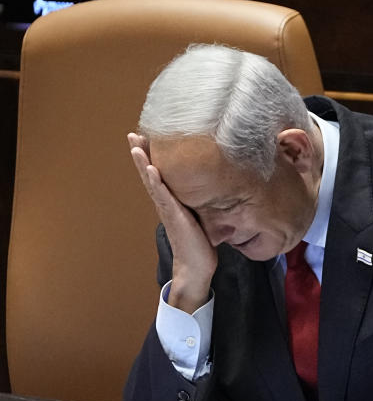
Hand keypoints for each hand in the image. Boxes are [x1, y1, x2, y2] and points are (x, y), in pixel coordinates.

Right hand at [129, 133, 216, 311]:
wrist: (196, 266)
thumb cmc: (199, 242)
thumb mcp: (200, 216)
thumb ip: (199, 203)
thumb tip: (211, 189)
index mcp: (171, 201)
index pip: (158, 175)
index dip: (152, 157)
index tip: (146, 138)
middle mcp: (165, 203)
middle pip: (149, 174)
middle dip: (141, 154)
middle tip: (132, 134)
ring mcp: (167, 209)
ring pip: (152, 182)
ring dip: (143, 164)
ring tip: (136, 146)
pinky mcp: (174, 216)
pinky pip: (163, 196)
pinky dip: (156, 182)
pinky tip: (152, 169)